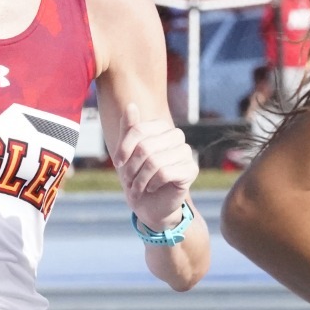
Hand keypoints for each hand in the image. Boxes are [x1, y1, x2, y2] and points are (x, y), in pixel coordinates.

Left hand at [117, 102, 197, 233]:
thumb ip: (129, 129)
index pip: (138, 130)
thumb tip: (131, 105)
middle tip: (127, 180)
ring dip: (140, 179)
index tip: (118, 163)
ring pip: (154, 161)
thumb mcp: (127, 152)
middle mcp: (176, 136)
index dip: (124, 148)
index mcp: (161, 127)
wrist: (150, 204)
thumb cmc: (137, 175)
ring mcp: (186, 152)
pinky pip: (165, 173)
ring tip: (136, 187)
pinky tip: (150, 188)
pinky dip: (152, 183)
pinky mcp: (191, 169)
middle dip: (131, 167)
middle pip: (145, 147)